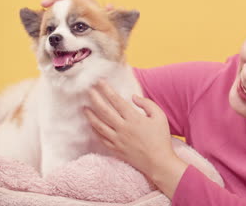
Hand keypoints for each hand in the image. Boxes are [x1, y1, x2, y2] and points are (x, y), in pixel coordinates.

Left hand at [84, 80, 187, 197]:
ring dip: (90, 115)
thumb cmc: (161, 138)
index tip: (100, 82)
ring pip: (99, 125)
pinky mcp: (115, 149)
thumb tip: (133, 97)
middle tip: (88, 91)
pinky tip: (91, 125)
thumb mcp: (160, 117)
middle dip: (95, 99)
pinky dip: (94, 130)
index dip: (107, 90)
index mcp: (134, 119)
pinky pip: (101, 138)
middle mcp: (123, 128)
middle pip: (104, 111)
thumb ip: (147, 104)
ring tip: (84, 108)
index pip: (117, 101)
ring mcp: (117, 140)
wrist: (158, 162)